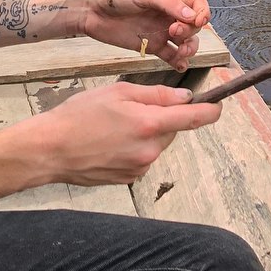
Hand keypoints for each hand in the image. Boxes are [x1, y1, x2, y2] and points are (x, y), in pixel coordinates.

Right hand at [36, 82, 221, 184]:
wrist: (51, 149)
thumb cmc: (80, 115)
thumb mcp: (118, 92)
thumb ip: (155, 95)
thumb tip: (185, 97)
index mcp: (149, 124)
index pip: (193, 118)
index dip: (211, 110)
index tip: (219, 106)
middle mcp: (150, 150)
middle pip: (172, 130)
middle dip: (162, 118)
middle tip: (133, 108)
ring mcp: (140, 168)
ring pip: (156, 144)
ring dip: (146, 133)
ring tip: (115, 126)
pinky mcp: (130, 179)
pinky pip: (142, 158)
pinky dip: (134, 147)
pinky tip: (110, 142)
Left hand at [80, 0, 209, 71]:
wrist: (91, 10)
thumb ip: (168, 3)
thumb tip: (191, 16)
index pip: (198, 4)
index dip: (202, 14)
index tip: (196, 21)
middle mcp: (169, 13)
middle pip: (194, 25)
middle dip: (189, 31)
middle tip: (173, 32)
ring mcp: (161, 30)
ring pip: (186, 42)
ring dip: (188, 49)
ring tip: (179, 52)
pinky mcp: (152, 45)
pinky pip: (171, 56)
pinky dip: (179, 62)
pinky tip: (179, 65)